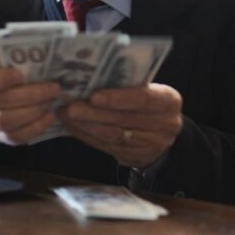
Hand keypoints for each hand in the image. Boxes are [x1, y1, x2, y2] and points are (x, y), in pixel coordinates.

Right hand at [0, 58, 60, 144]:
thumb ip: (7, 58)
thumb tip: (38, 53)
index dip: (0, 78)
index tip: (21, 74)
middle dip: (30, 95)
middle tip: (53, 88)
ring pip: (6, 122)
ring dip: (33, 111)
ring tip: (51, 101)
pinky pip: (14, 137)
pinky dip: (34, 127)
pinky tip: (49, 116)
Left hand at [58, 83, 182, 168]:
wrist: (160, 133)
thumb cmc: (147, 101)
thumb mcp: (148, 89)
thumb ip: (128, 85)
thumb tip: (90, 77)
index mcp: (168, 101)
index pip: (144, 98)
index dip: (118, 98)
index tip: (94, 96)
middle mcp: (164, 125)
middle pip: (124, 119)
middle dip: (93, 113)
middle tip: (70, 107)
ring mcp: (151, 145)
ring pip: (113, 136)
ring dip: (86, 125)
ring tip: (66, 115)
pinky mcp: (135, 157)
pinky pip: (106, 147)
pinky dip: (86, 136)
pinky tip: (72, 127)